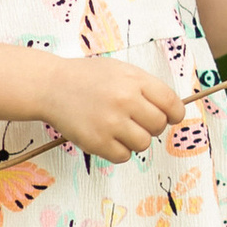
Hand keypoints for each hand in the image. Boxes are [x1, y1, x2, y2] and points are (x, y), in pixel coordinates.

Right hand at [35, 55, 186, 164]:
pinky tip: (108, 137)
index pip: (171, 103)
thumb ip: (145, 87)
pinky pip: (123, 156)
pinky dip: (119, 151)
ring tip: (120, 129)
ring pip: (143, 143)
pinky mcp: (96, 142)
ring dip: (135, 139)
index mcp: (134, 80)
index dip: (175, 114)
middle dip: (152, 126)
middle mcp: (125, 100)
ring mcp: (110, 122)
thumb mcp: (120, 70)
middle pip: (159, 125)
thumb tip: (171, 110)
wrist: (51, 86)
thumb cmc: (87, 78)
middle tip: (136, 121)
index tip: (171, 117)